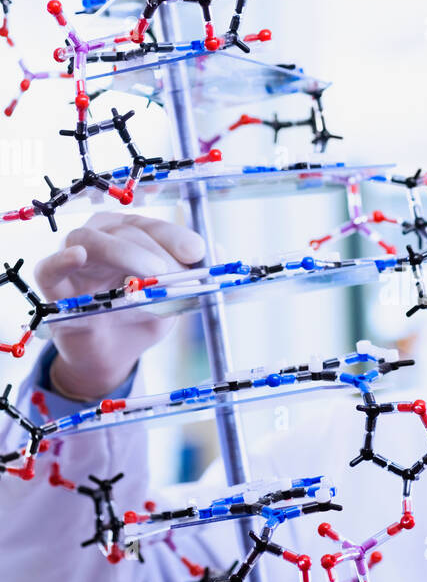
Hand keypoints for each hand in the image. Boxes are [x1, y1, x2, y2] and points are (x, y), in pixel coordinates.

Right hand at [34, 212, 205, 401]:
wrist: (111, 355)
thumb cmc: (139, 316)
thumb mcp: (173, 298)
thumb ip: (192, 277)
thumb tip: (220, 253)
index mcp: (132, 233)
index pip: (154, 226)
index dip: (176, 236)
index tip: (198, 252)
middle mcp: (102, 236)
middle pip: (128, 230)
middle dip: (156, 251)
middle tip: (175, 275)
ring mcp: (73, 256)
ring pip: (95, 240)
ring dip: (125, 253)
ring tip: (151, 275)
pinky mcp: (51, 282)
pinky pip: (51, 266)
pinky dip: (64, 259)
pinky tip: (79, 257)